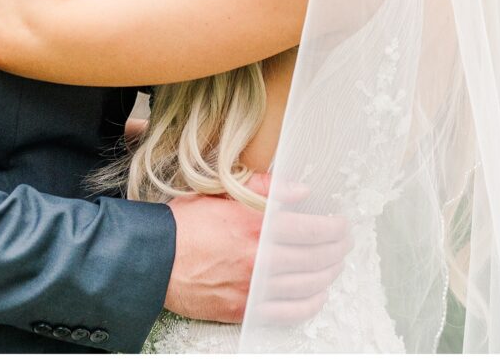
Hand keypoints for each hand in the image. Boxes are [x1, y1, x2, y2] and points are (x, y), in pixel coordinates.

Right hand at [166, 174, 349, 324]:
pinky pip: (291, 312)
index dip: (334, 227)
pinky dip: (311, 303)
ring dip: (329, 273)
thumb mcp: (222, 192)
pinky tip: (317, 293)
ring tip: (334, 263)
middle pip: (317, 257)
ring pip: (309, 284)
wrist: (155, 259)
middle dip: (337, 248)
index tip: (340, 222)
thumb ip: (264, 188)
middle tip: (344, 241)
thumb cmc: (185, 223)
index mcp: (256, 225)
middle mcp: (260, 258)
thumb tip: (299, 190)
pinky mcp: (247, 309)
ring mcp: (255, 287)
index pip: (312, 229)